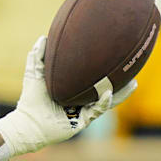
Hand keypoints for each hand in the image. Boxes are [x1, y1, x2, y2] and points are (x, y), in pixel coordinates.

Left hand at [0, 36, 136, 155]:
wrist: (26, 123)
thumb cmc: (30, 100)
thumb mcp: (34, 74)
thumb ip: (38, 57)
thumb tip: (43, 37)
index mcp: (73, 90)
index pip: (91, 78)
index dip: (102, 69)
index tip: (112, 55)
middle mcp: (80, 101)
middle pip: (104, 89)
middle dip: (119, 80)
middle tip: (131, 68)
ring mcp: (82, 112)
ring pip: (106, 101)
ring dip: (120, 93)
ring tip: (133, 83)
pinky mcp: (81, 122)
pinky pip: (96, 111)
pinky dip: (103, 102)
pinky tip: (108, 93)